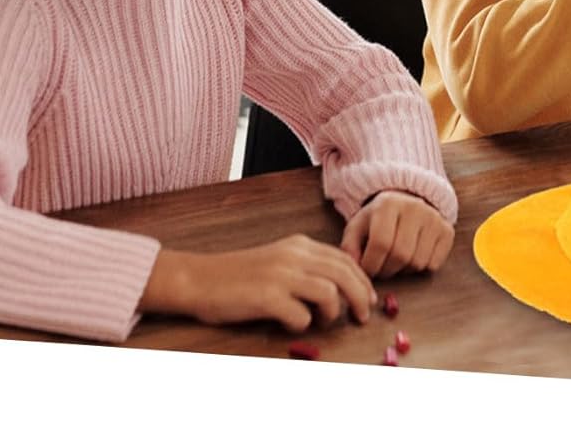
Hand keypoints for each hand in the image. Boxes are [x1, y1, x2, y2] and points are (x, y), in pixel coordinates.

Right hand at [141, 233, 375, 329]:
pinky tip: (292, 326)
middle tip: (362, 317)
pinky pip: (301, 315)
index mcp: (299, 245)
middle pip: (345, 273)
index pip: (344, 259)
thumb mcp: (279, 260)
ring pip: (329, 292)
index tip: (369, 298)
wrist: (200, 278)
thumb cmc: (240, 274)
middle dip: (361, 297)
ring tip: (322, 323)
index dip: (362, 280)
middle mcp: (294, 255)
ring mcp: (281, 275)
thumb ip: (306, 266)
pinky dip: (303, 325)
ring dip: (332, 313)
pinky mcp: (267, 297)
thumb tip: (339, 286)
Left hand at [340, 190, 454, 278]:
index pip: (381, 243)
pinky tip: (413, 256)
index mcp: (388, 203)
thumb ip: (350, 247)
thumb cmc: (378, 220)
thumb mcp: (358, 227)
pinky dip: (421, 268)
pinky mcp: (447, 230)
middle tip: (381, 268)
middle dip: (387, 270)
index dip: (371, 265)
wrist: (407, 202)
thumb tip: (356, 268)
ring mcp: (433, 218)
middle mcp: (414, 207)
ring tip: (396, 260)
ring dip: (404, 270)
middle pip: (401, 255)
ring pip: (418, 262)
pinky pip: (434, 264)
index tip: (367, 270)